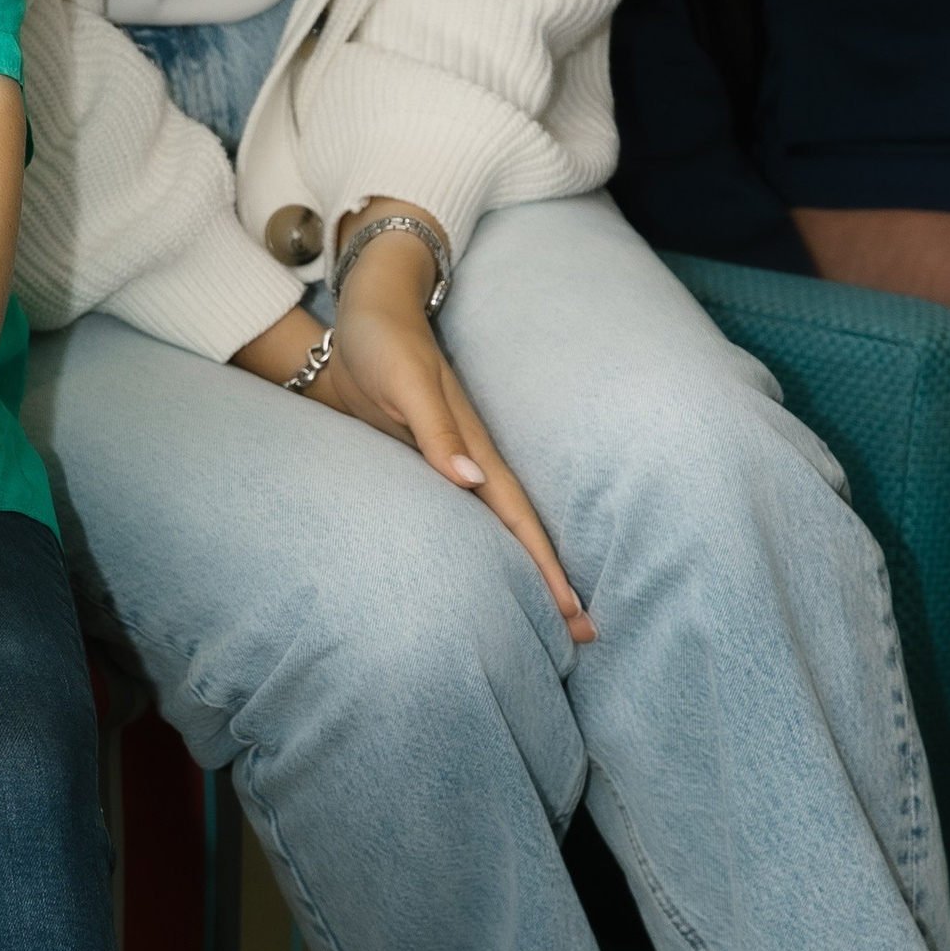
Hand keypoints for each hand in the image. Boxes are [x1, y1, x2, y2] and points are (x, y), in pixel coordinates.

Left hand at [232, 229, 590, 637]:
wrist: (367, 315)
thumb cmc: (384, 346)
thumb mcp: (406, 384)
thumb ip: (436, 432)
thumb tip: (473, 481)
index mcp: (472, 445)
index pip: (515, 517)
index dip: (542, 566)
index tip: (572, 612)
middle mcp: (470, 459)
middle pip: (517, 531)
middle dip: (550, 581)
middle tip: (583, 635)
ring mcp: (452, 461)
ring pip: (495, 527)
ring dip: (524, 569)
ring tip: (552, 616)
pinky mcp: (428, 460)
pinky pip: (467, 516)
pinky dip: (487, 546)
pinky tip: (491, 569)